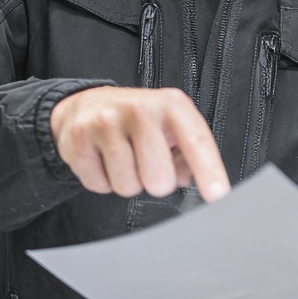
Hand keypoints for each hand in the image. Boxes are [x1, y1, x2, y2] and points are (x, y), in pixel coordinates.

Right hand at [50, 86, 229, 201]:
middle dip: (156, 182)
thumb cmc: (138, 119)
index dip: (208, 169)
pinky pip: (99, 185)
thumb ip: (187, 154)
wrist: (89, 104)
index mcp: (171, 104)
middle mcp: (141, 108)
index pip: (196, 139)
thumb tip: (191, 178)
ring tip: (125, 159)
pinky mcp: (80, 137)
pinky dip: (103, 181)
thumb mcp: (169, 126)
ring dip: (128, 182)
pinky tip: (104, 160)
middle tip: (150, 165)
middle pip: (158, 176)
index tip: (217, 194)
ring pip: (127, 185)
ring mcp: (108, 121)